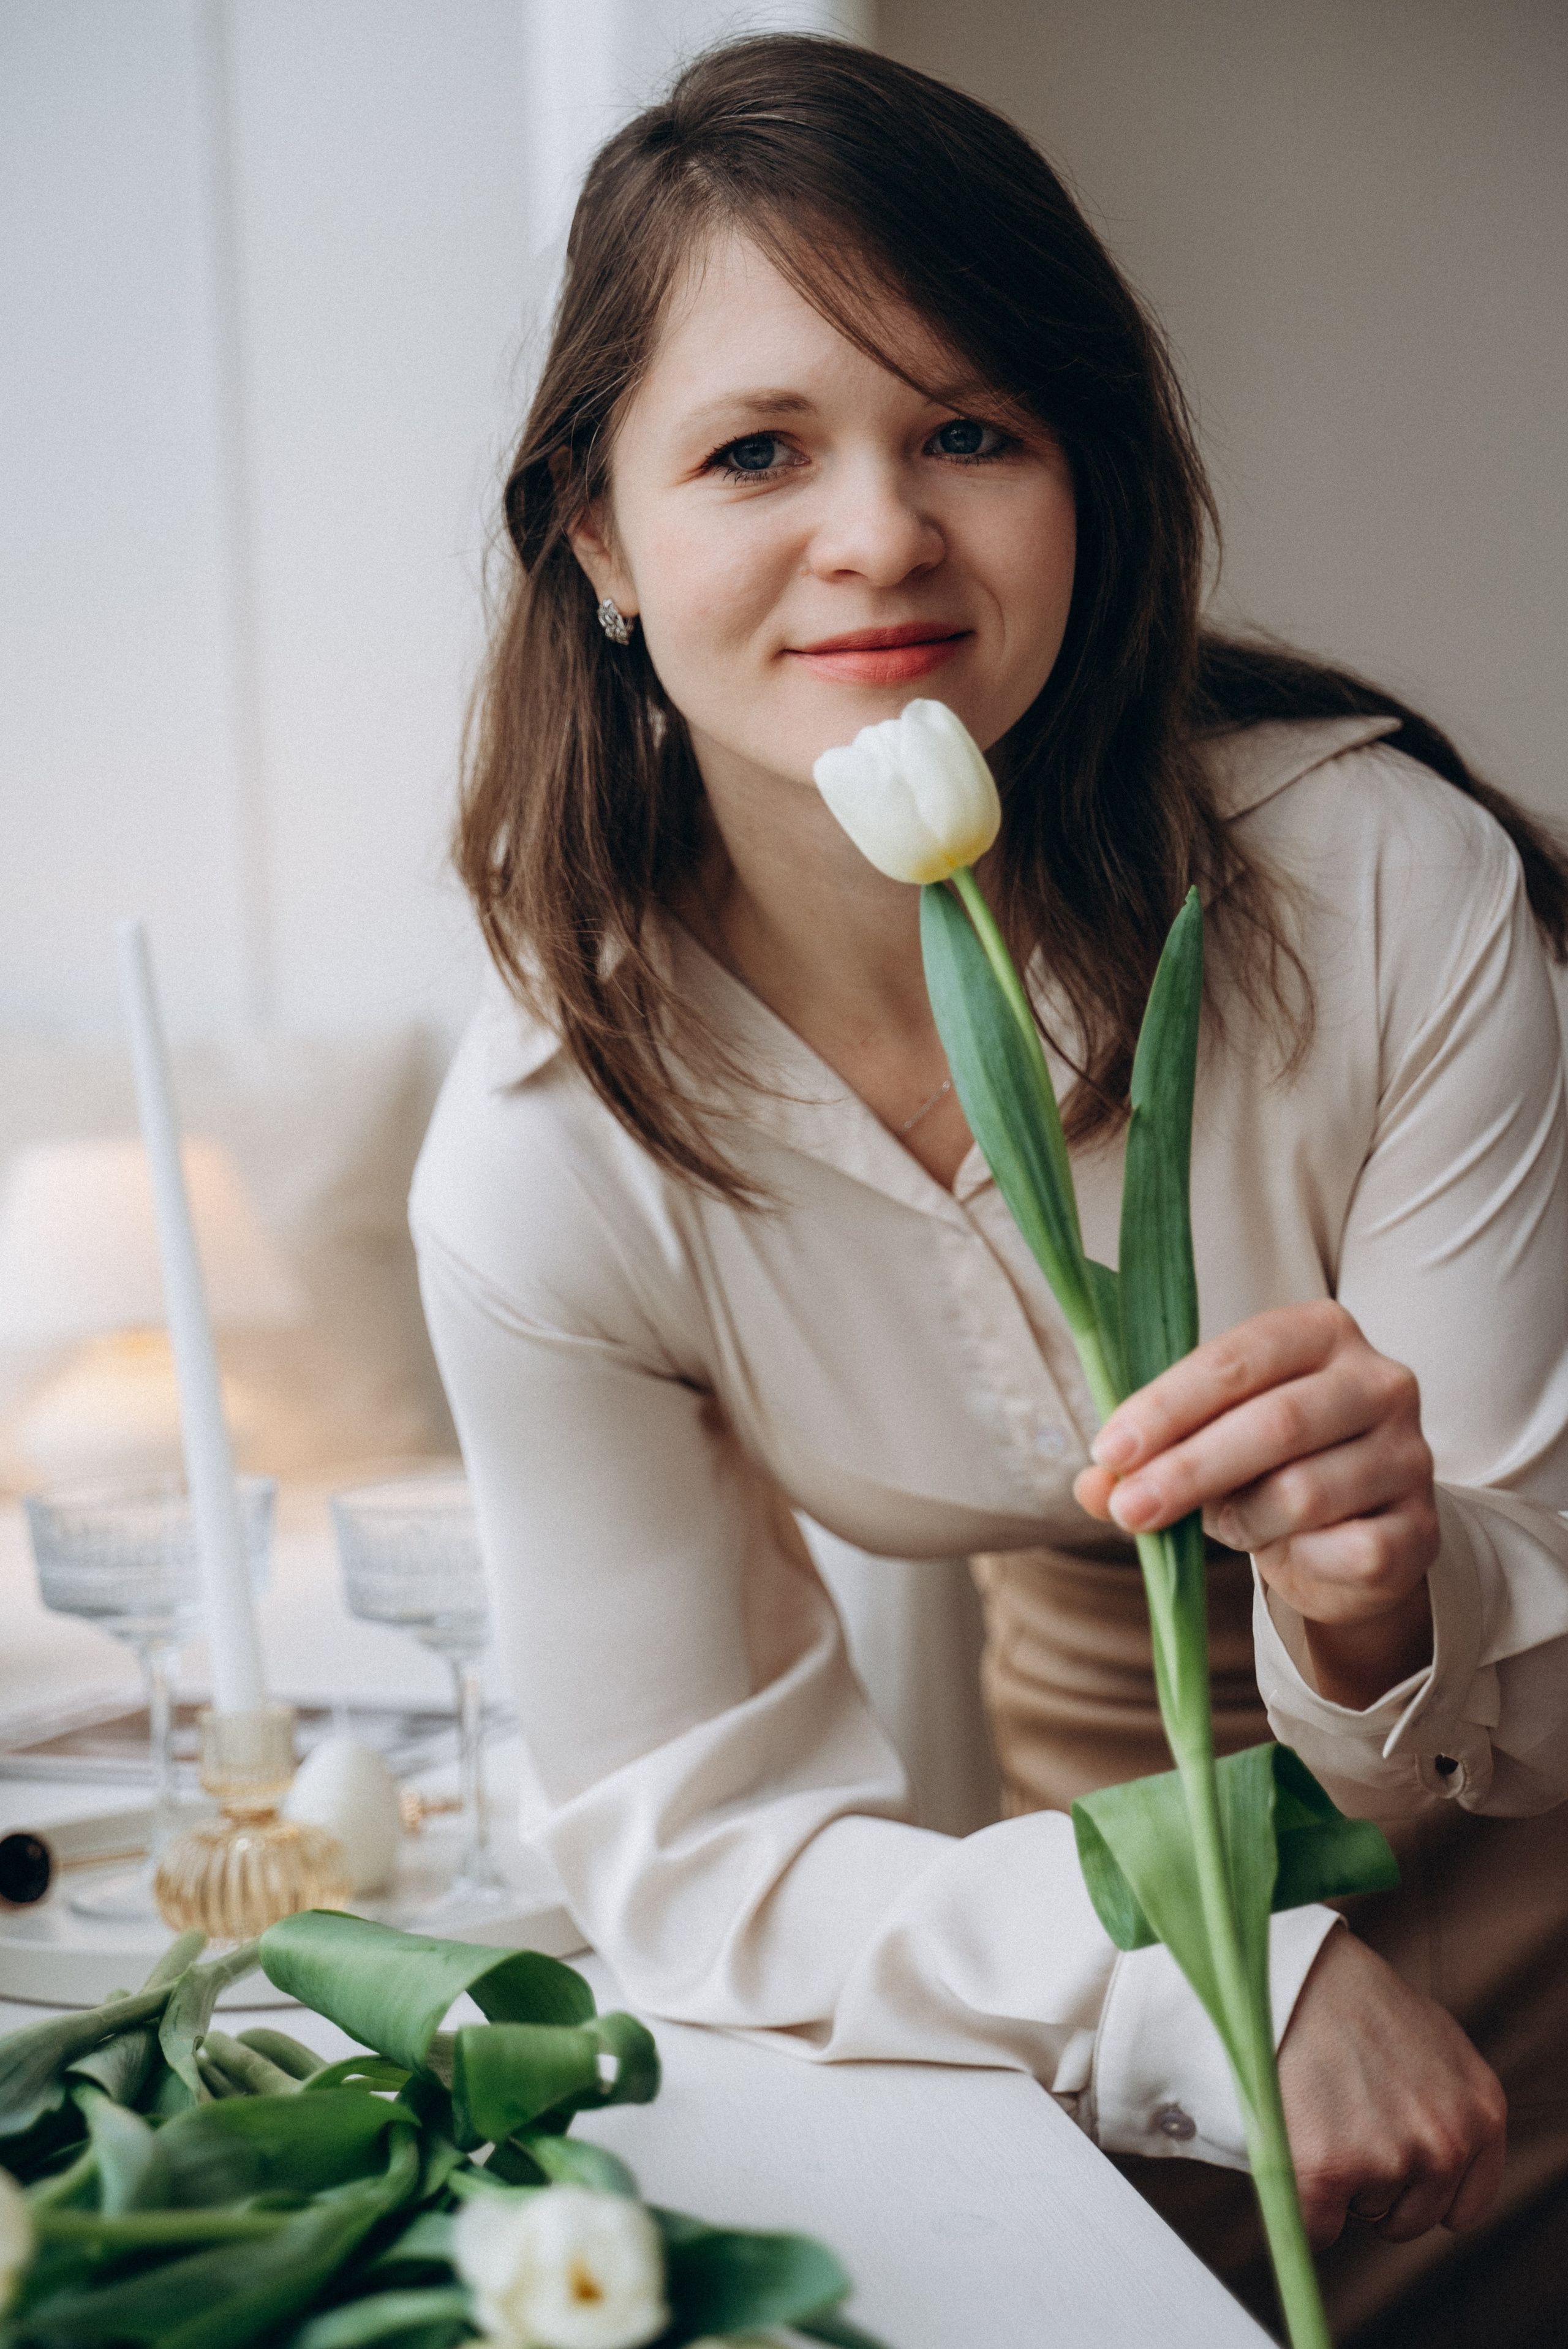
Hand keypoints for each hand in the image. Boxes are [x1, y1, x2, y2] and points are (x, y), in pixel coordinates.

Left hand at [1074, 1301, 1438, 1705]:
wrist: (1352, 1538)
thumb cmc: (1266, 1469)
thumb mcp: (1204, 1446)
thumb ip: (1147, 1459)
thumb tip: (1094, 1486)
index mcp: (1321, 1332)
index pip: (1236, 1360)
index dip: (1167, 1407)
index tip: (1109, 1452)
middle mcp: (1379, 1381)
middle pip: (1274, 1423)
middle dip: (1188, 1470)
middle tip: (1130, 1509)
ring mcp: (1410, 1453)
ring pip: (1304, 1493)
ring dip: (1240, 1519)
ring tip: (1219, 1525)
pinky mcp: (1422, 1527)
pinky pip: (1346, 1550)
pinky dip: (1299, 1560)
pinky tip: (1285, 1554)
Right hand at [1277, 1927, 1505, 2245]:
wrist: (1290, 1965)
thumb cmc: (1351, 1999)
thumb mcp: (1434, 2044)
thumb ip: (1451, 2104)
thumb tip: (1444, 2160)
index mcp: (1482, 2113)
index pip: (1461, 2208)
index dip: (1416, 2188)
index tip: (1385, 2160)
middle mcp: (1447, 2141)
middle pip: (1409, 2219)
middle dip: (1374, 2185)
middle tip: (1341, 2117)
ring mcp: (1390, 2158)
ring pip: (1363, 2216)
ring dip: (1338, 2182)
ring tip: (1318, 2109)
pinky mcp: (1330, 2169)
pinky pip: (1318, 2229)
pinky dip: (1300, 2202)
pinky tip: (1292, 2141)